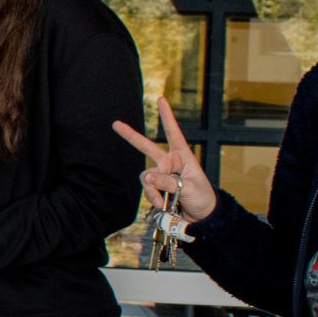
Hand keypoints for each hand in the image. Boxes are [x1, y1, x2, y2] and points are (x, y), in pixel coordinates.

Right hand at [111, 96, 217, 223]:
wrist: (201, 217)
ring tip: (163, 202)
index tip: (161, 99)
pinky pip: (147, 189)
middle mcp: (170, 163)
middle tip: (115, 124)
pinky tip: (160, 205)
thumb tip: (147, 177)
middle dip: (131, 136)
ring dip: (152, 190)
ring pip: (147, 178)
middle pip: (147, 147)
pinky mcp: (156, 189)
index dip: (166, 116)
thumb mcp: (188, 187)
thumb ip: (168, 181)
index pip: (173, 132)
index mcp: (183, 156)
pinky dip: (152, 197)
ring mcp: (161, 176)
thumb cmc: (202, 197)